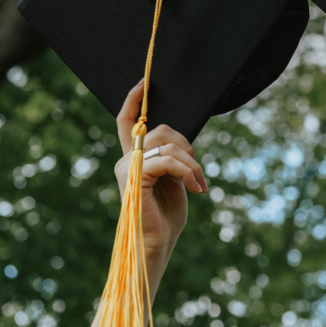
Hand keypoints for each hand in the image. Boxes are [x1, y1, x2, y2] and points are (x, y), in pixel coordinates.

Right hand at [114, 80, 207, 299]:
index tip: (144, 82)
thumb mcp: (174, 179)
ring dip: (192, 163)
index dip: (134, 101)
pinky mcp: (134, 178)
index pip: (127, 122)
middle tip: (198, 172)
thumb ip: (172, 157)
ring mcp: (127, 168)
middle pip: (161, 130)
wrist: (158, 244)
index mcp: (135, 159)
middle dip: (188, 146)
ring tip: (199, 183)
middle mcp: (126, 161)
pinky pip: (167, 160)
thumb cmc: (167, 216)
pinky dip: (187, 171)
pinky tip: (196, 188)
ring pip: (167, 144)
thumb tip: (178, 142)